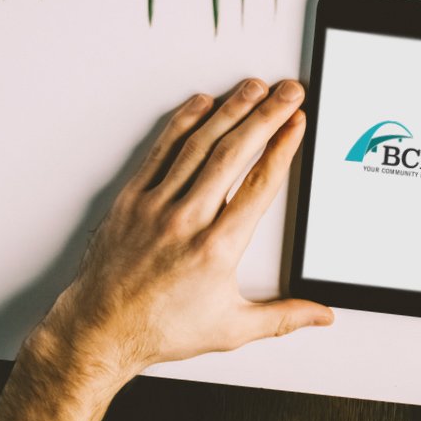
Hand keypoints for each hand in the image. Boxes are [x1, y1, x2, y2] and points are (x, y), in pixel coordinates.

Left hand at [0, 79, 332, 420]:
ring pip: (199, 145)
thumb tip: (321, 314)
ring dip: (229, 111)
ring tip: (253, 88)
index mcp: (217, 248)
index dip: (282, 147)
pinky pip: (160, 151)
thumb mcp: (232, 328)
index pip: (259, 184)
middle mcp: (186, 220)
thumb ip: (284, 317)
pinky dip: (182, 124)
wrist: (99, 331)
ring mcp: (155, 205)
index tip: (297, 123)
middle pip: (234, 154)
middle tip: (287, 92)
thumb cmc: (160, 329)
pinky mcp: (131, 200)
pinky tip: (201, 104)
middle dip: (265, 116)